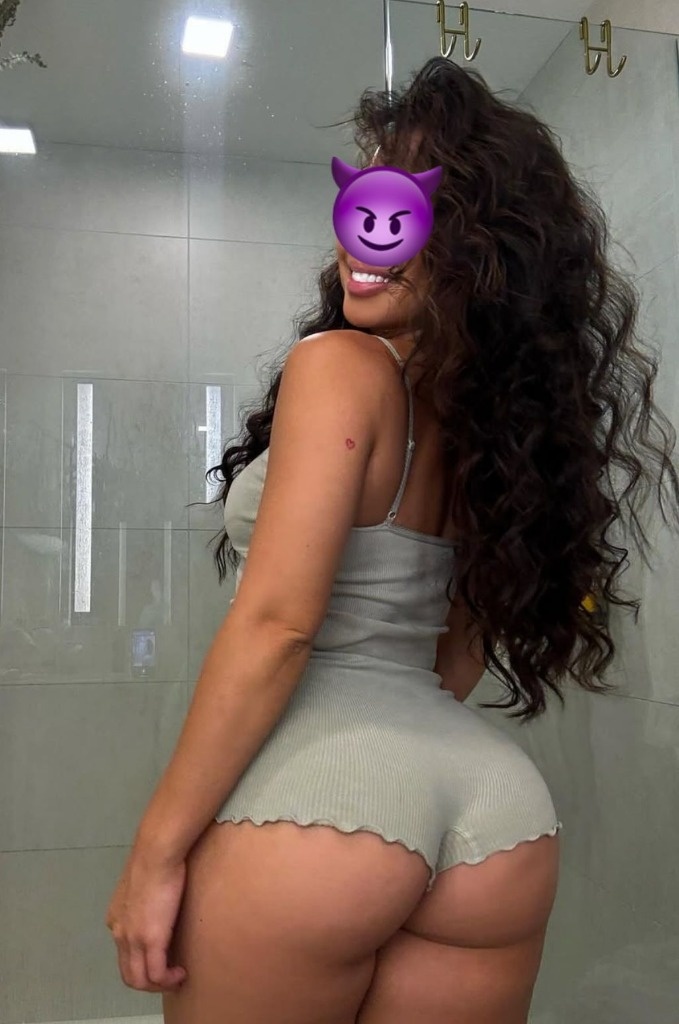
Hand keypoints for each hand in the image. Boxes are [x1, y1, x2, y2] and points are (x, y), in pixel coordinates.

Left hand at [105, 847, 187, 992]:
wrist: (156, 853)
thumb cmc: (154, 859)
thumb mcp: (141, 884)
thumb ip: (143, 899)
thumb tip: (156, 899)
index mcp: (116, 919)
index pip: (124, 954)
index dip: (143, 961)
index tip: (162, 957)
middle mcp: (119, 933)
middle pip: (128, 974)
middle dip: (149, 982)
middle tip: (169, 976)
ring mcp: (133, 939)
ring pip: (139, 980)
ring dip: (158, 985)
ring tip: (176, 976)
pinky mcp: (150, 940)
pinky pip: (156, 975)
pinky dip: (168, 980)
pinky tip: (180, 972)